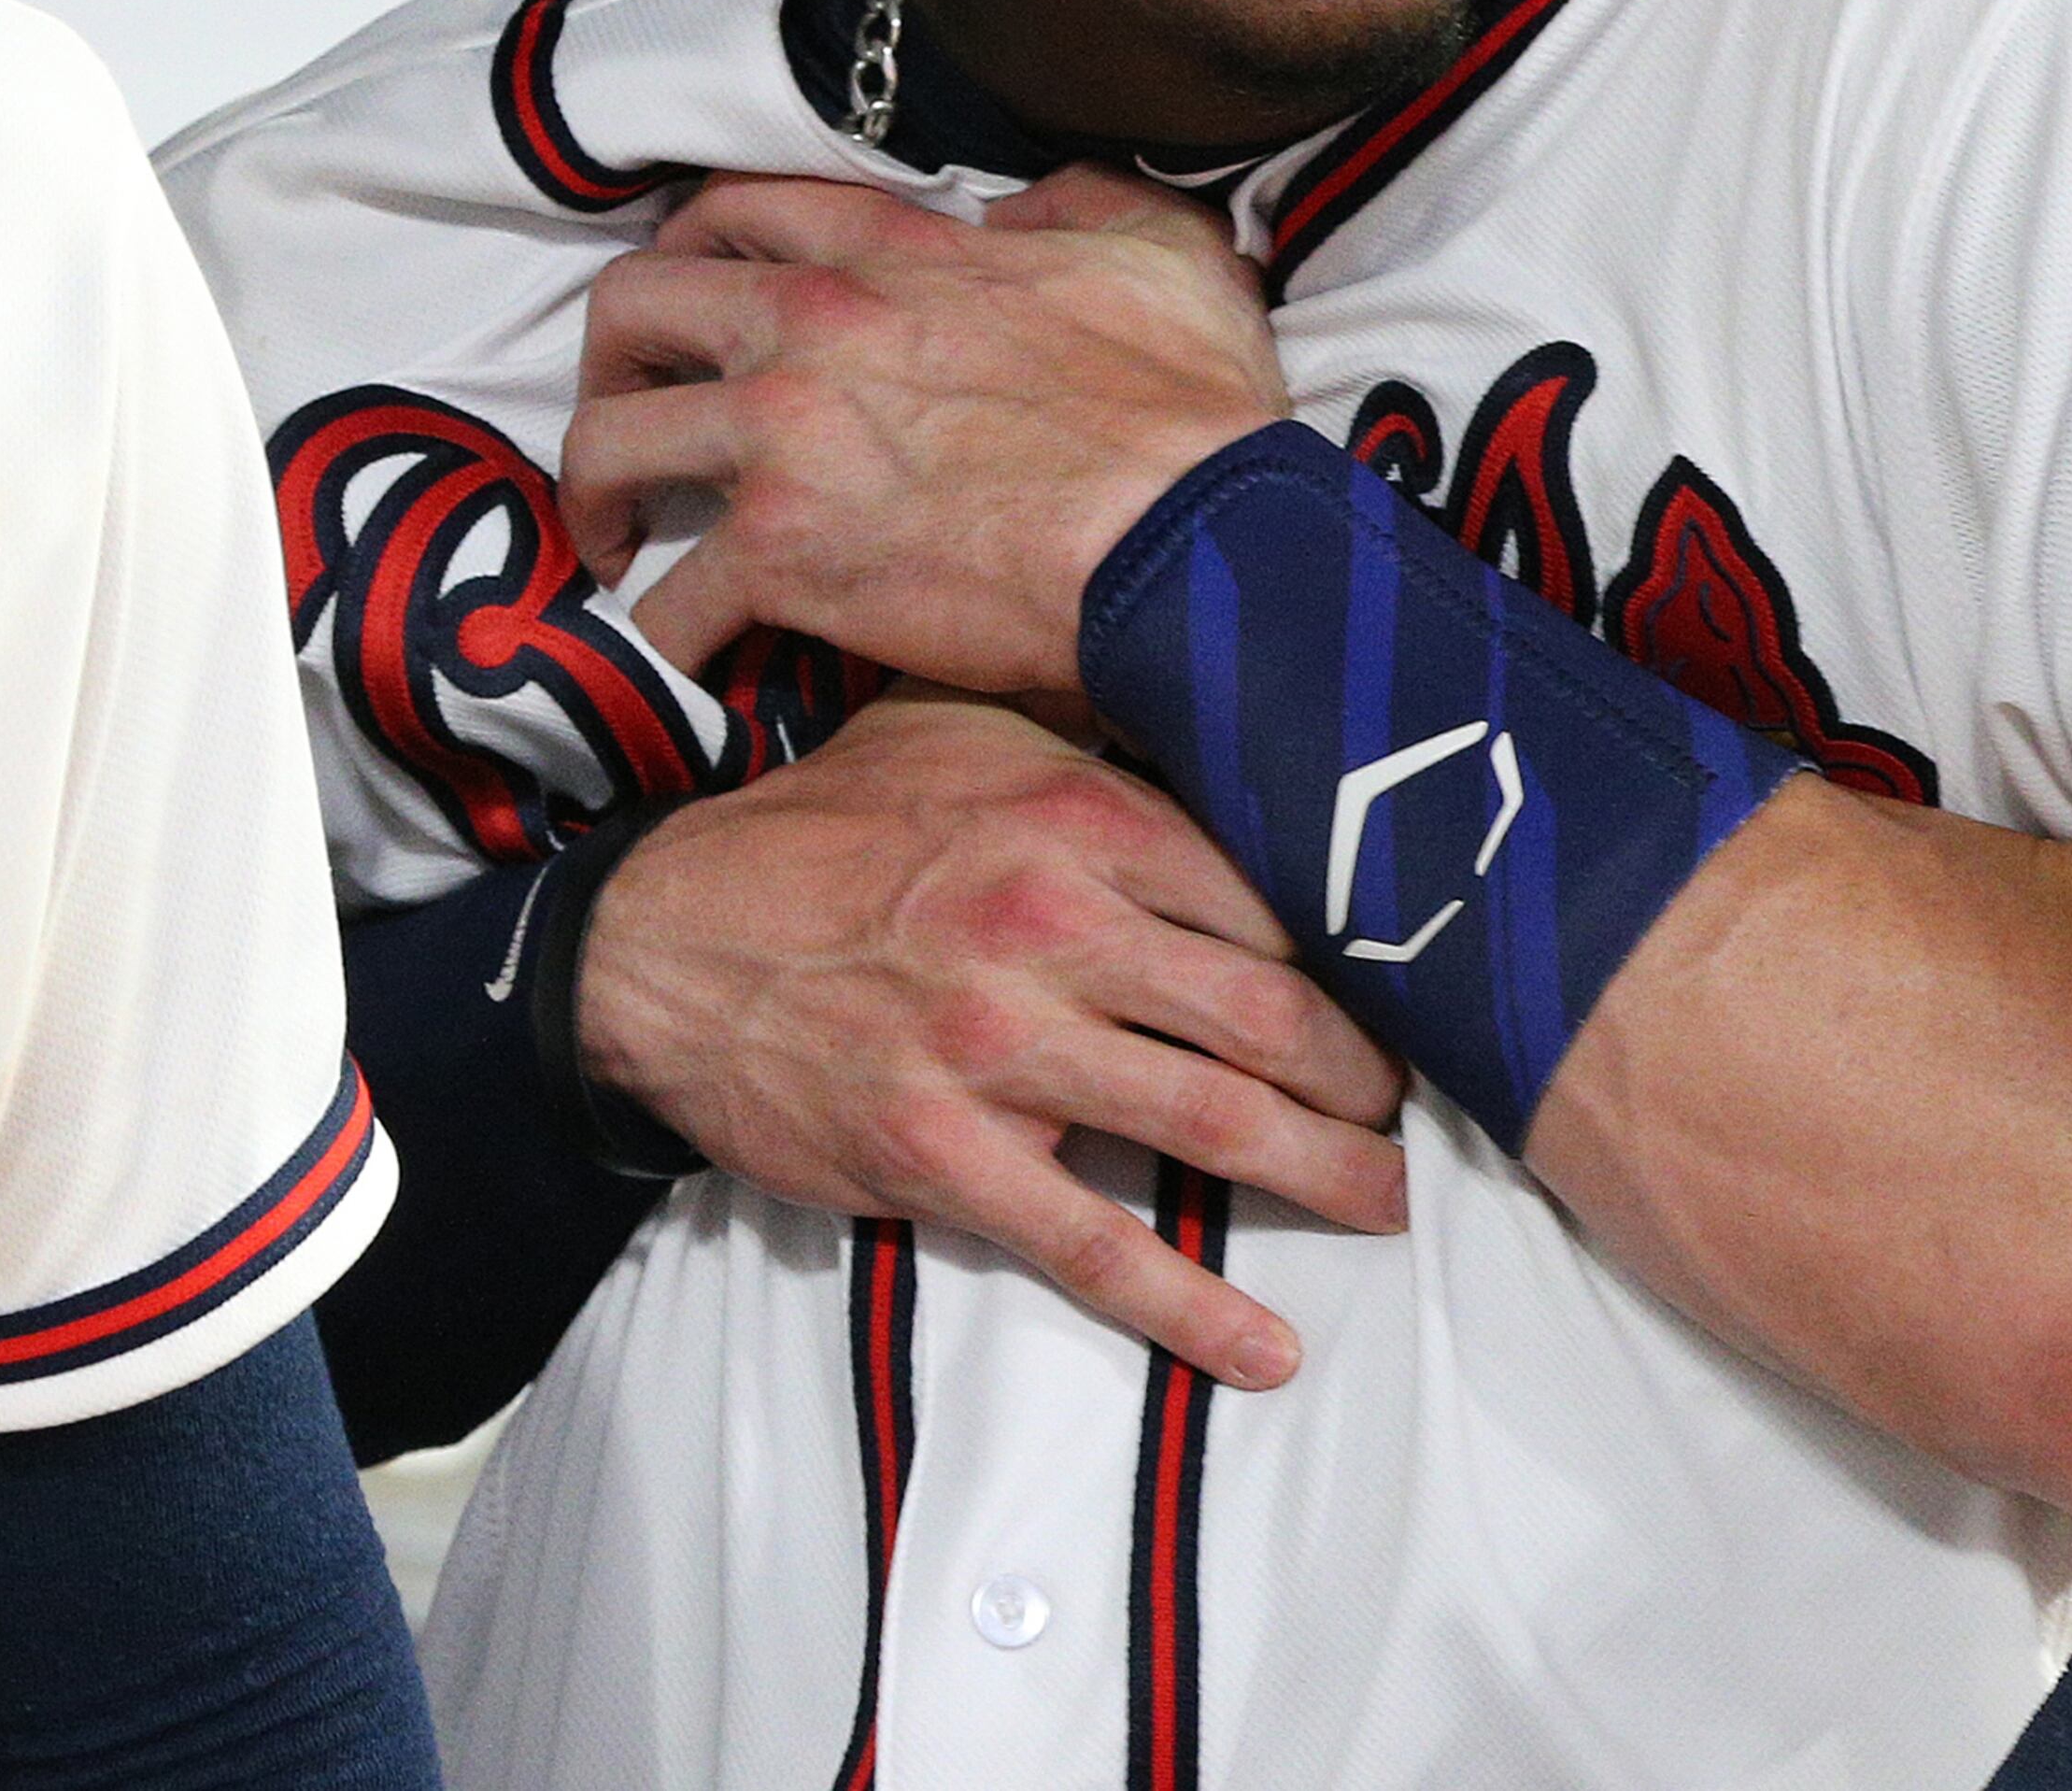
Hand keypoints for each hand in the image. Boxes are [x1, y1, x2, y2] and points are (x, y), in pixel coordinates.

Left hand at [562, 166, 1290, 696]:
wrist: (1191, 540)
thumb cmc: (1192, 411)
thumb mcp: (1163, 250)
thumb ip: (1082, 204)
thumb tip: (1028, 209)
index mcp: (891, 248)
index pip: (734, 210)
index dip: (690, 254)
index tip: (691, 310)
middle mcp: (809, 324)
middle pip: (630, 308)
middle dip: (609, 367)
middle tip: (637, 422)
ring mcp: (782, 441)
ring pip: (606, 448)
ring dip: (598, 503)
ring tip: (624, 550)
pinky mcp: (783, 558)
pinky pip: (665, 605)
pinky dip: (665, 641)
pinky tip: (692, 661)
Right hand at [576, 686, 1404, 1385]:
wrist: (661, 937)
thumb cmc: (825, 828)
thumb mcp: (957, 730)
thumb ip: (1086, 737)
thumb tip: (1206, 724)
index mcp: (1075, 815)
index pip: (1267, 889)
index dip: (1352, 945)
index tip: (1403, 981)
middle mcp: (1053, 925)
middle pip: (1269, 1012)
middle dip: (1364, 1074)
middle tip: (1410, 1105)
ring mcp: (1000, 1048)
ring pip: (1210, 1124)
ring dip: (1320, 1176)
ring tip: (1384, 1202)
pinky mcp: (945, 1157)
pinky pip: (1094, 1245)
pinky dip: (1190, 1307)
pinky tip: (1263, 1347)